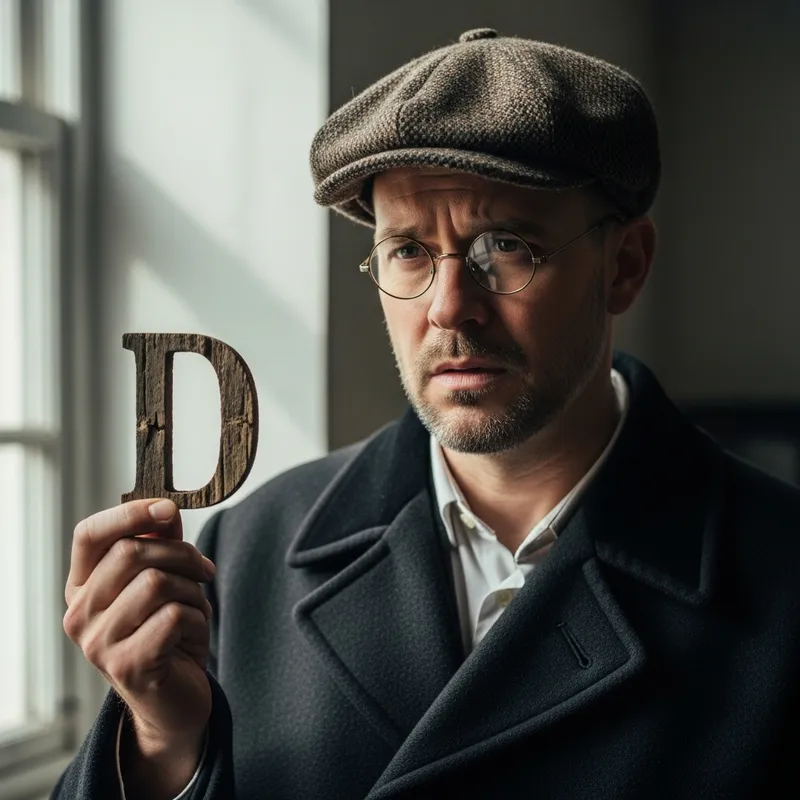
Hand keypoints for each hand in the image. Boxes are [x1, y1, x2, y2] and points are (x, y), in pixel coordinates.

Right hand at [63, 499, 214, 758]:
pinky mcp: (126, 667)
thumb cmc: (168, 632)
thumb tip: (164, 508)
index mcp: (83, 586)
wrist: (174, 700)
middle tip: (205, 571)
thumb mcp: (164, 579)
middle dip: (182, 555)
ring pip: (156, 583)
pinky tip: (192, 634)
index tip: (168, 510)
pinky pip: (173, 617)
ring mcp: (98, 643)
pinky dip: (197, 619)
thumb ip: (159, 542)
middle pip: (132, 553)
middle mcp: (79, 614)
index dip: (130, 513)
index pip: (89, 534)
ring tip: (196, 609)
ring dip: (192, 591)